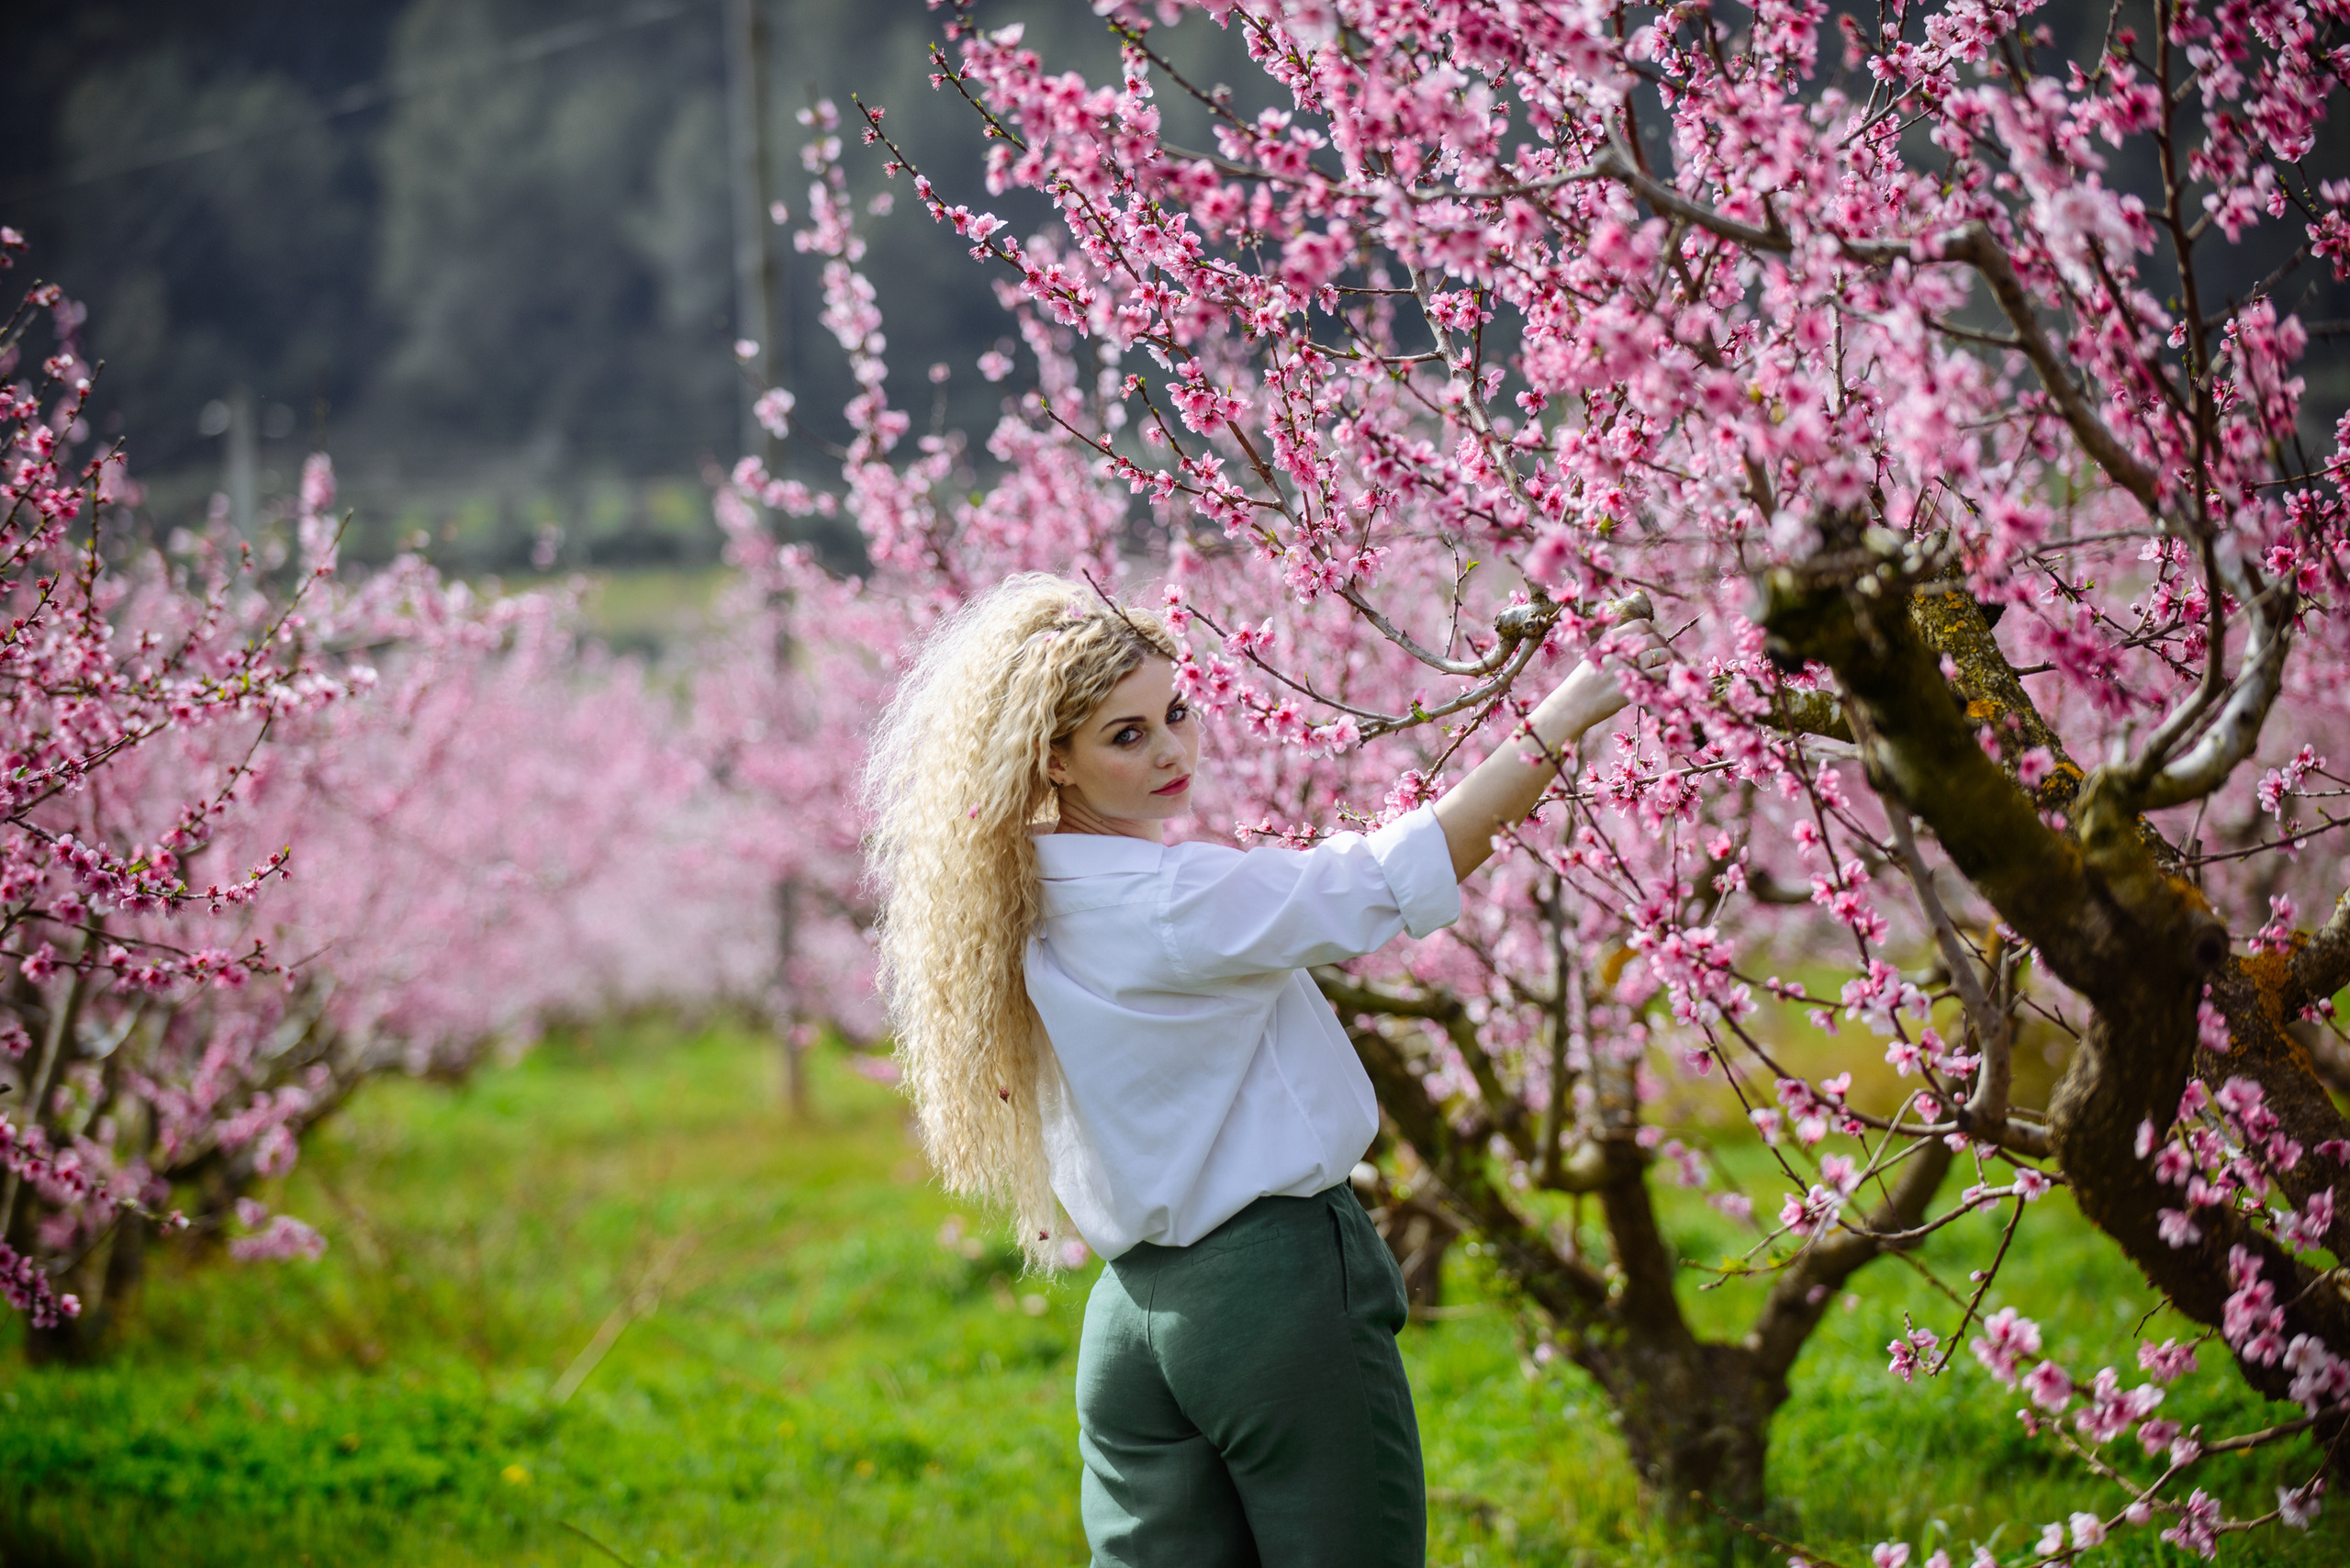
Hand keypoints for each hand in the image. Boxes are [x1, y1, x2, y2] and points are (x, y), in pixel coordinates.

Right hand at [1534, 618, 1669, 736]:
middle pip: (1656, 639)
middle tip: (1668, 660)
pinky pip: (1660, 674)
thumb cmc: (1582, 684)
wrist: (1572, 705)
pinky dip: (1666, 677)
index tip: (1655, 643)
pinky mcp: (1633, 684)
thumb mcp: (1595, 657)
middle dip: (1665, 648)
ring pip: (1662, 655)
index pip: (1642, 625)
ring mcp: (1628, 665)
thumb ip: (1616, 647)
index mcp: (1611, 639)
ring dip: (1669, 663)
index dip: (1653, 633)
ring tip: (1668, 671)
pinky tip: (1664, 683)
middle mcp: (1620, 648)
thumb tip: (1641, 644)